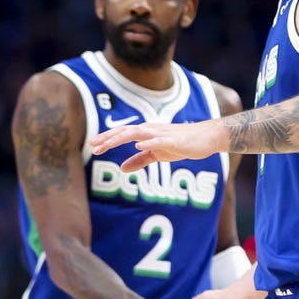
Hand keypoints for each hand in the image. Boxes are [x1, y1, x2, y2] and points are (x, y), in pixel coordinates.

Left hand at [89, 121, 221, 172]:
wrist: (205, 139)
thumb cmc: (181, 144)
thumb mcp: (157, 155)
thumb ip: (140, 160)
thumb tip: (122, 168)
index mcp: (145, 134)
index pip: (122, 134)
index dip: (107, 139)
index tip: (93, 146)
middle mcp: (151, 130)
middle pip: (125, 131)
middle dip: (109, 138)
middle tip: (93, 145)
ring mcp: (162, 134)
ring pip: (138, 133)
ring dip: (122, 138)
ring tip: (108, 144)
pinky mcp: (174, 140)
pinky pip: (159, 140)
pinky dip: (148, 141)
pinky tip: (138, 144)